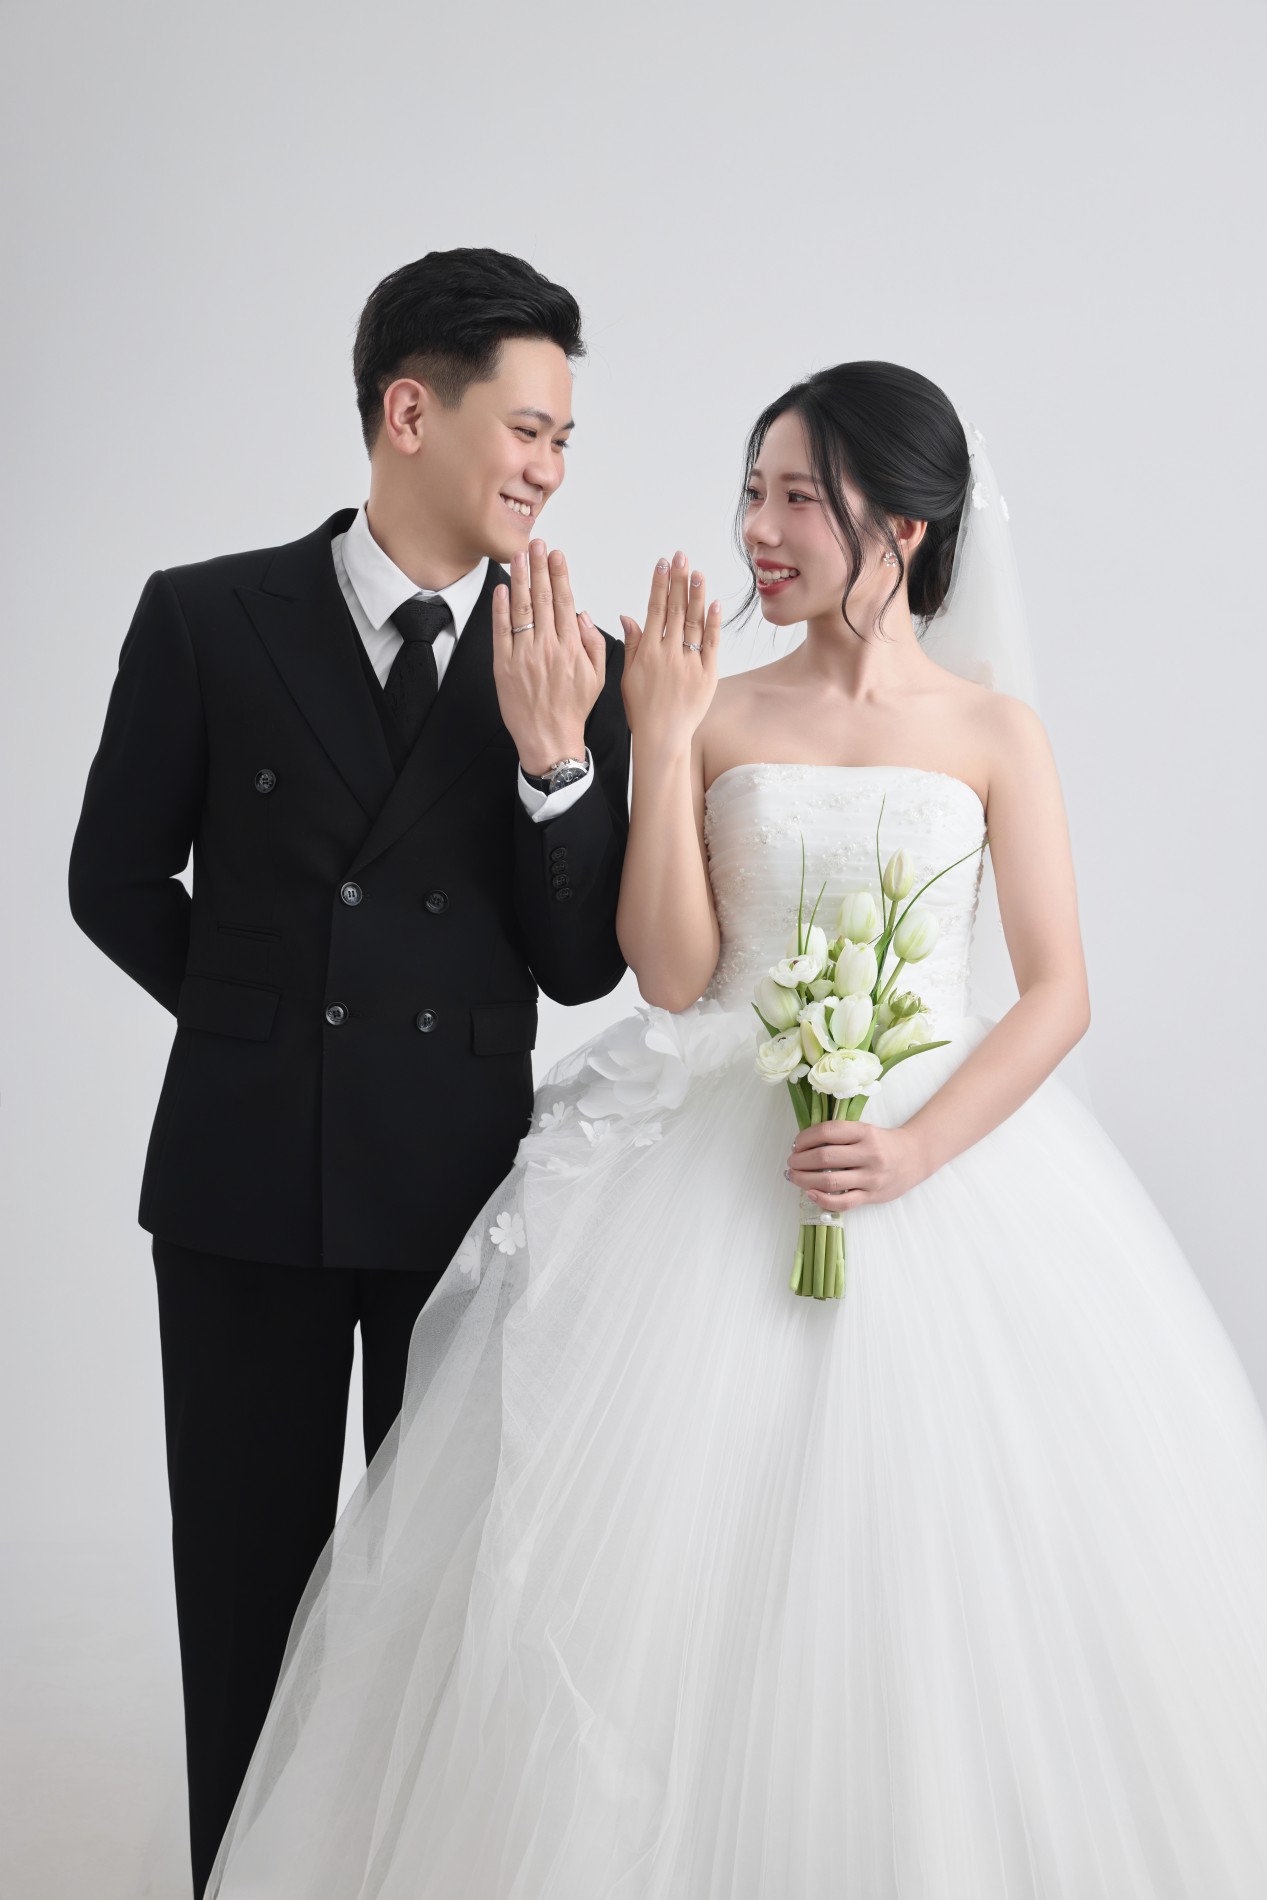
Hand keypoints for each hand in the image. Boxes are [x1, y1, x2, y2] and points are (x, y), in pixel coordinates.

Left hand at [492, 541, 606, 775]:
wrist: (550, 739)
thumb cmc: (572, 710)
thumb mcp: (598, 677)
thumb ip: (592, 642)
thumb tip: (582, 614)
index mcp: (571, 648)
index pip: (564, 601)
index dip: (560, 574)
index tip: (557, 555)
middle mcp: (548, 647)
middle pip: (542, 598)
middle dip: (539, 567)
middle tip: (537, 544)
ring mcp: (524, 656)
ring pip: (521, 609)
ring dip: (519, 579)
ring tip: (519, 556)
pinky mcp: (504, 667)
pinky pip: (501, 632)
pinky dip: (500, 609)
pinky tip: (501, 589)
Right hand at [619, 550, 720, 757]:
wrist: (662, 738)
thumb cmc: (642, 710)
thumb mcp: (628, 676)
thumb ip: (632, 643)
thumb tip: (628, 615)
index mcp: (647, 652)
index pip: (655, 610)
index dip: (659, 585)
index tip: (662, 564)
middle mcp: (668, 654)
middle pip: (676, 609)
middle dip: (678, 580)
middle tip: (681, 556)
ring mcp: (689, 663)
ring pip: (694, 622)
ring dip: (696, 594)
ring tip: (697, 572)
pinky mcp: (707, 674)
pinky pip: (712, 643)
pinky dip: (714, 622)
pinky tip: (715, 603)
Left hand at [785, 1119, 927, 1211]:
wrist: (915, 1157)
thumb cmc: (883, 1143)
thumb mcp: (864, 1130)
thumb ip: (840, 1135)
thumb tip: (803, 1145)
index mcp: (864, 1132)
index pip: (827, 1132)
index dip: (805, 1138)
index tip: (795, 1144)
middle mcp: (868, 1154)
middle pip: (825, 1157)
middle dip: (800, 1160)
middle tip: (791, 1162)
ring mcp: (871, 1177)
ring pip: (830, 1181)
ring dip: (805, 1180)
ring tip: (794, 1177)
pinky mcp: (872, 1196)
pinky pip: (843, 1202)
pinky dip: (823, 1200)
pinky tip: (810, 1194)